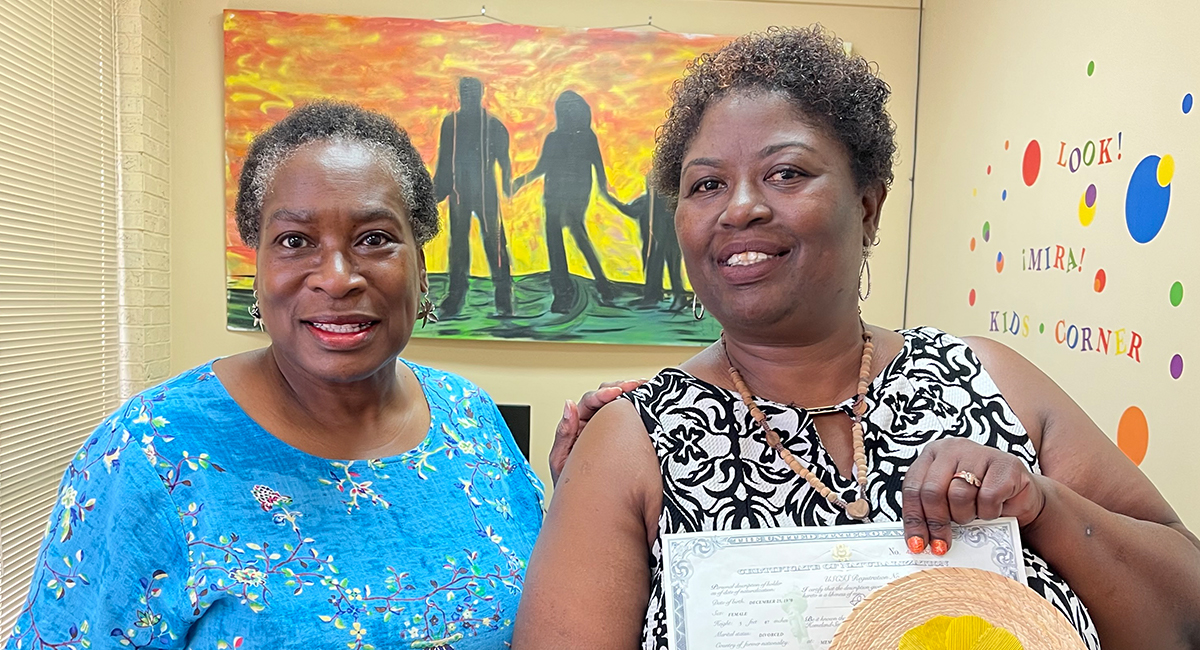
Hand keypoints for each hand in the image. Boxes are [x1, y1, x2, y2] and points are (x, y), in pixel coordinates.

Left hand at [548, 379, 645, 485]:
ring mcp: (608, 430)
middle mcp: (592, 424)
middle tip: (637, 385)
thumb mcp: (562, 461)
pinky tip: (651, 406)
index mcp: (577, 425)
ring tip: (646, 389)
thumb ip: (564, 434)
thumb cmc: (572, 486)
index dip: (603, 394)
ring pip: (620, 406)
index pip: (590, 402)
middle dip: (622, 388)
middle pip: (606, 397)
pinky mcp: (624, 440)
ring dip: (633, 395)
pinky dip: (640, 410)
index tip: (618, 393)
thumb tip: (569, 405)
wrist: (587, 508)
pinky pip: (631, 421)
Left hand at [901, 437, 1046, 555]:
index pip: (912, 487)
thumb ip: (930, 511)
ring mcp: (979, 452)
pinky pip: (988, 497)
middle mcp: (952, 448)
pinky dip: (989, 512)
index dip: (913, 518)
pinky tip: (993, 508)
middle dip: (936, 523)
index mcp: (932, 454)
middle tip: (942, 543)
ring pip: (958, 495)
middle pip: (932, 491)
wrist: (1020, 496)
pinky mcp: (1005, 465)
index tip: (917, 544)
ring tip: (973, 515)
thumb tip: (916, 542)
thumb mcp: (948, 501)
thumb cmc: (979, 498)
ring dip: (965, 515)